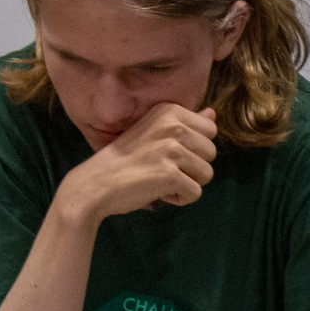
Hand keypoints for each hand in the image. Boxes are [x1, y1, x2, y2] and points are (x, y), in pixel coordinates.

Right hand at [53, 102, 216, 225]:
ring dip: (187, 184)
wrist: (96, 183)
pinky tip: (159, 193)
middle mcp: (173, 126)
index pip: (210, 130)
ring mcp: (171, 150)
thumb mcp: (154, 131)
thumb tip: (213, 114)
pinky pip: (195, 193)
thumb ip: (186, 123)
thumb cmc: (125, 159)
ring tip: (162, 181)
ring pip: (207, 174)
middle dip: (193, 167)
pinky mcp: (170, 175)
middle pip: (211, 153)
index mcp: (170, 111)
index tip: (169, 154)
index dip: (194, 148)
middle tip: (165, 169)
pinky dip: (179, 199)